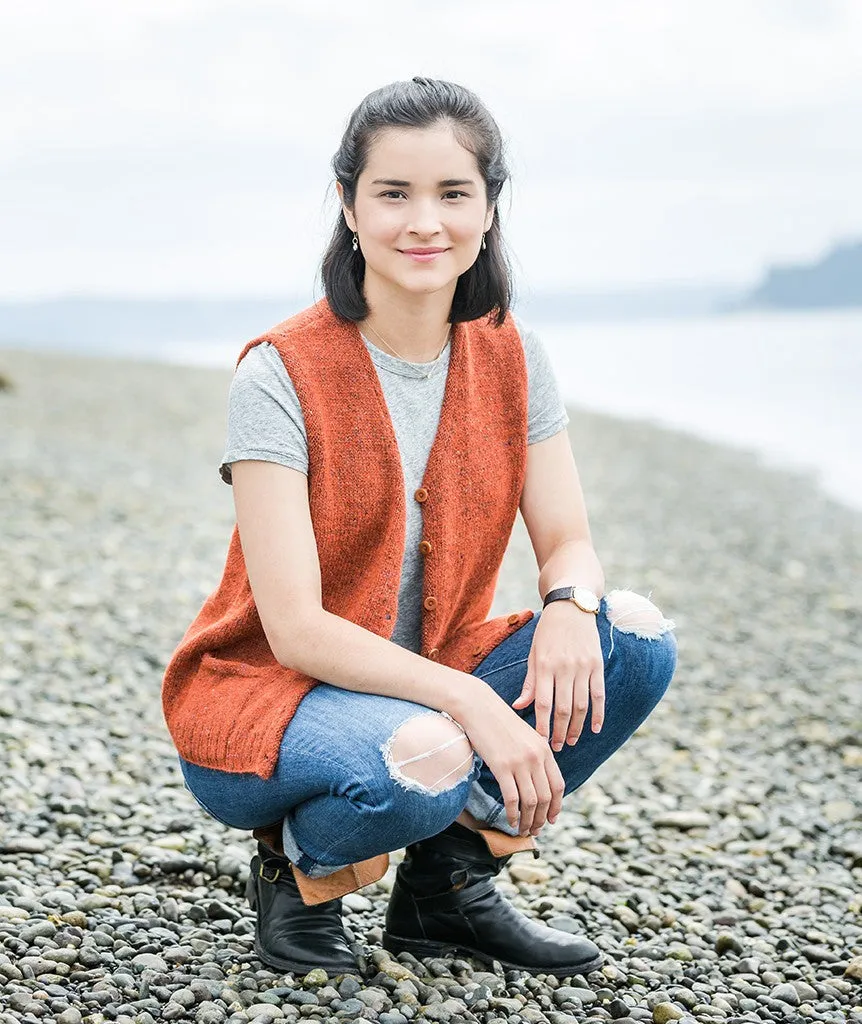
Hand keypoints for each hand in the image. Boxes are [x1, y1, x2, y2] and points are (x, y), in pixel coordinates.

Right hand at [453, 679, 564, 835]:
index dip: (556, 806)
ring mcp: (520, 762)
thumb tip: (537, 780)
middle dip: (541, 818)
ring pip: (531, 801)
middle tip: (534, 830)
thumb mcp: (525, 736)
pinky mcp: (502, 766)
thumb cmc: (498, 722)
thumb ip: (535, 755)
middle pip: (546, 797)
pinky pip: (512, 798)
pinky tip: (509, 821)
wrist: (478, 707)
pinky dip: (513, 814)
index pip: (558, 786)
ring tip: (522, 830)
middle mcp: (536, 757)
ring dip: (528, 820)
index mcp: (544, 749)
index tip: (551, 819)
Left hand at [512, 603, 604, 750]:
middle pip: (563, 709)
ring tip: (572, 741)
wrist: (571, 607)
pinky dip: (598, 714)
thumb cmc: (547, 632)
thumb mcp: (533, 653)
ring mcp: (583, 667)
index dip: (542, 725)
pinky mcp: (597, 665)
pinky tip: (594, 728)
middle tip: (557, 748)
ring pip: (581, 706)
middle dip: (560, 732)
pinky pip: (599, 695)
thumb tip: (518, 706)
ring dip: (577, 727)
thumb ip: (529, 682)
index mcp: (545, 666)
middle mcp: (564, 668)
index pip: (542, 703)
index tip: (540, 742)